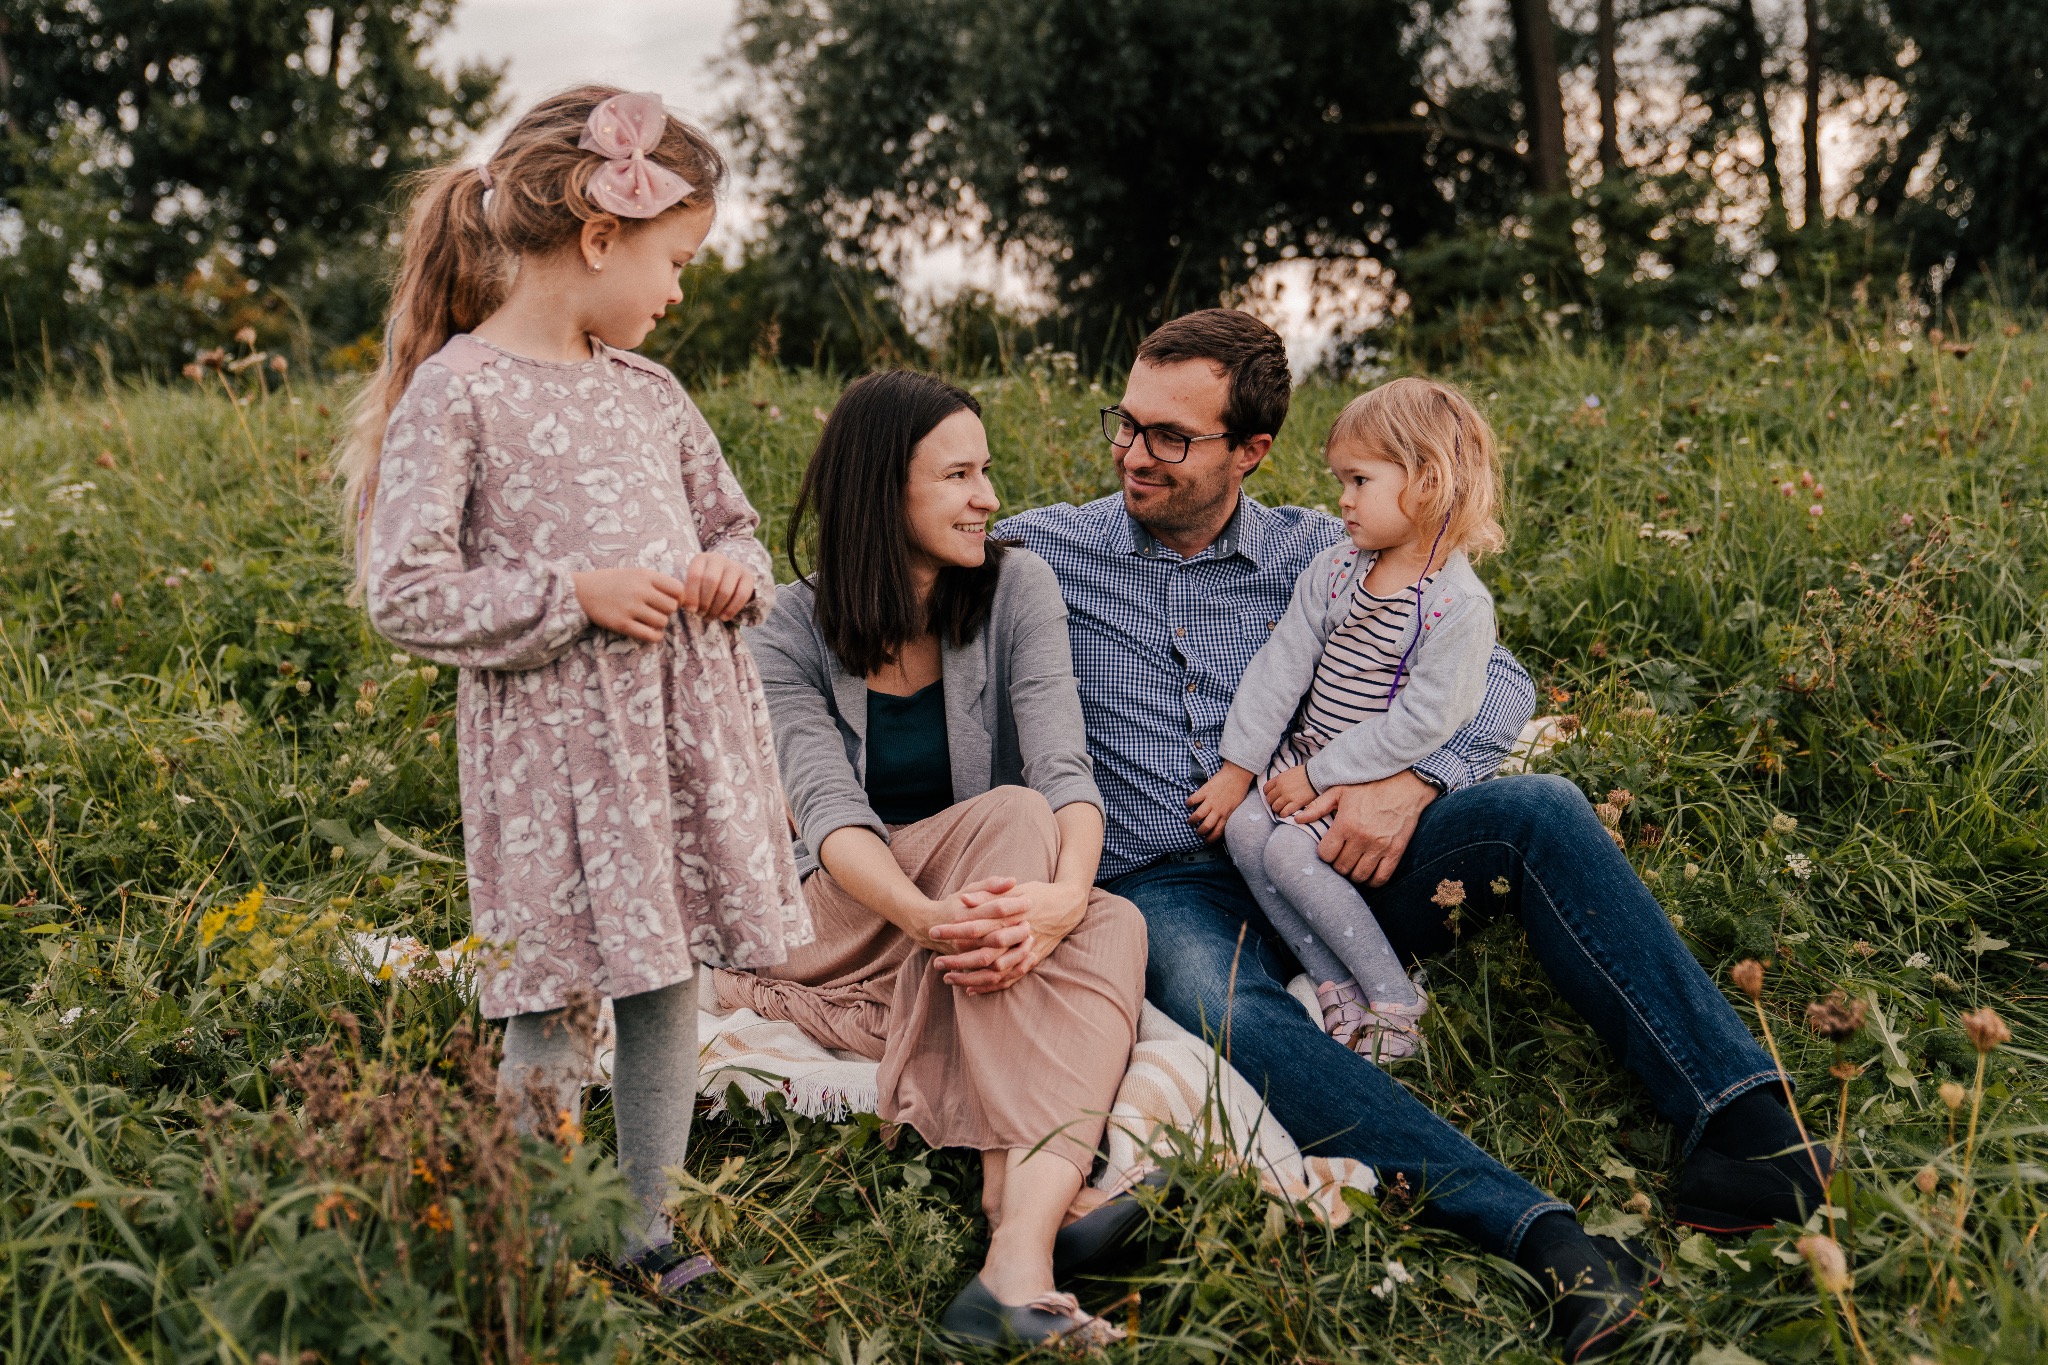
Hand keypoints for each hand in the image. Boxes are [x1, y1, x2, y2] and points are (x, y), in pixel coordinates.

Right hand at [572, 567, 686, 642]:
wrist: (582, 591)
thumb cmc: (612, 582)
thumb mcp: (635, 573)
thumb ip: (656, 582)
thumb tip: (681, 597)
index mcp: (645, 575)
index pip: (678, 589)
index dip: (678, 597)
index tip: (669, 600)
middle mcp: (640, 590)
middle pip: (672, 607)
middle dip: (667, 611)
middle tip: (656, 611)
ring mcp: (631, 608)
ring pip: (662, 622)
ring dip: (659, 623)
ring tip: (649, 620)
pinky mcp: (622, 624)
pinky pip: (651, 635)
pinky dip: (654, 636)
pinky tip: (649, 632)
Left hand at [680, 551, 755, 621]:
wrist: (726, 578)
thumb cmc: (704, 585)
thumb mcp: (694, 584)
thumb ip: (688, 593)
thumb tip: (688, 607)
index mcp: (702, 558)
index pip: (695, 575)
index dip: (692, 595)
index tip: (690, 610)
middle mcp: (719, 559)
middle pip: (711, 581)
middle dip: (705, 602)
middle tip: (701, 615)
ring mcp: (735, 566)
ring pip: (725, 590)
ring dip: (716, 608)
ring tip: (710, 617)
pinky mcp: (748, 577)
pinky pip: (741, 595)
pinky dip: (731, 609)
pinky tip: (724, 618)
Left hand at [929, 877, 1088, 994]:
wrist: (1069, 906)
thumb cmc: (1039, 893)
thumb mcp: (1015, 889)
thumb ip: (989, 895)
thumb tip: (964, 900)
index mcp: (1011, 917)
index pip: (977, 926)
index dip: (954, 930)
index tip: (935, 931)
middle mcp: (1018, 938)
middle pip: (983, 954)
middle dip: (958, 960)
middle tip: (937, 963)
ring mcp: (1026, 952)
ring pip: (995, 972)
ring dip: (970, 977)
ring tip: (948, 978)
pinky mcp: (1031, 962)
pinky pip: (1008, 979)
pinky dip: (989, 987)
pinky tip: (970, 990)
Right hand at [1186, 763, 1254, 842]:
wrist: (1237, 774)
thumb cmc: (1239, 789)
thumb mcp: (1236, 806)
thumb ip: (1228, 814)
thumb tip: (1222, 822)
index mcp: (1226, 814)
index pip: (1217, 832)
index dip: (1210, 839)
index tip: (1206, 840)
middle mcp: (1218, 810)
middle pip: (1206, 827)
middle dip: (1200, 832)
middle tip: (1197, 832)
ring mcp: (1210, 801)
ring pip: (1198, 816)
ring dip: (1192, 820)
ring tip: (1190, 821)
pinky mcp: (1205, 791)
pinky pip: (1193, 800)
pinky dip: (1188, 803)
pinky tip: (1188, 804)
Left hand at [1262, 766, 1317, 819]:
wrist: (1317, 775)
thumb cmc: (1305, 773)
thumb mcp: (1290, 772)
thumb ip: (1282, 779)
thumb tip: (1277, 785)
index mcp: (1279, 779)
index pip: (1266, 789)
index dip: (1269, 794)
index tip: (1273, 796)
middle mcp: (1281, 788)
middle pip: (1269, 799)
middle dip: (1273, 802)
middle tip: (1278, 803)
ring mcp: (1288, 796)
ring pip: (1275, 807)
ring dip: (1278, 809)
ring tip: (1283, 809)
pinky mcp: (1296, 803)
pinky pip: (1284, 812)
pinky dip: (1284, 814)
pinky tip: (1287, 812)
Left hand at [1294, 769, 1438, 886]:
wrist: (1405, 784)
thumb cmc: (1370, 785)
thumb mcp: (1340, 790)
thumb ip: (1318, 806)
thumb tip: (1297, 820)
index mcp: (1345, 824)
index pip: (1326, 854)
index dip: (1325, 854)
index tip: (1329, 849)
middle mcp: (1362, 838)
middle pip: (1341, 867)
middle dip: (1338, 865)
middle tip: (1341, 857)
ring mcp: (1380, 847)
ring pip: (1359, 876)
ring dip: (1353, 873)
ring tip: (1354, 864)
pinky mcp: (1395, 851)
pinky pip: (1381, 878)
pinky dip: (1373, 881)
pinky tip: (1369, 873)